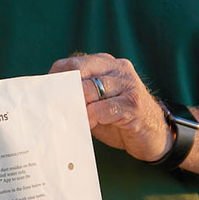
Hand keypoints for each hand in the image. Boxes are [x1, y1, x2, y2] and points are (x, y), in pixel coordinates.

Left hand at [49, 53, 170, 162]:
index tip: (41, 95)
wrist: (156, 136)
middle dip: (61, 91)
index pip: (71, 63)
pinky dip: (91, 117)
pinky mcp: (134, 104)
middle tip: (48, 108)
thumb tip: (48, 102)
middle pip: (78, 71)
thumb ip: (78, 98)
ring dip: (74, 106)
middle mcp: (117, 68)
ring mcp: (128, 84)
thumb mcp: (96, 104)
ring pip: (90, 89)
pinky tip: (87, 124)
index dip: (54, 78)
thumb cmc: (120, 121)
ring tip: (64, 118)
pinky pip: (105, 108)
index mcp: (105, 64)